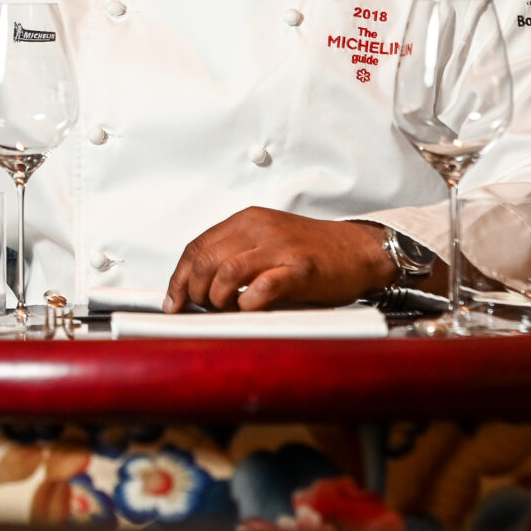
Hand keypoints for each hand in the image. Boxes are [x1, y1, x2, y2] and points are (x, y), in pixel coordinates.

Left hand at [162, 208, 394, 311]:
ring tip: (226, 309)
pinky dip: (249, 303)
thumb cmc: (310, 252)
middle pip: (206, 259)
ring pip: (227, 271)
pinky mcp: (301, 268)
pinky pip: (264, 286)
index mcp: (246, 221)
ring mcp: (281, 247)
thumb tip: (196, 288)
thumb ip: (234, 257)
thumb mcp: (265, 244)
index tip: (174, 302)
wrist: (357, 250)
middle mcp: (260, 229)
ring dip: (218, 298)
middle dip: (195, 291)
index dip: (180, 278)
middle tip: (203, 309)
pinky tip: (251, 308)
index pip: (197, 247)